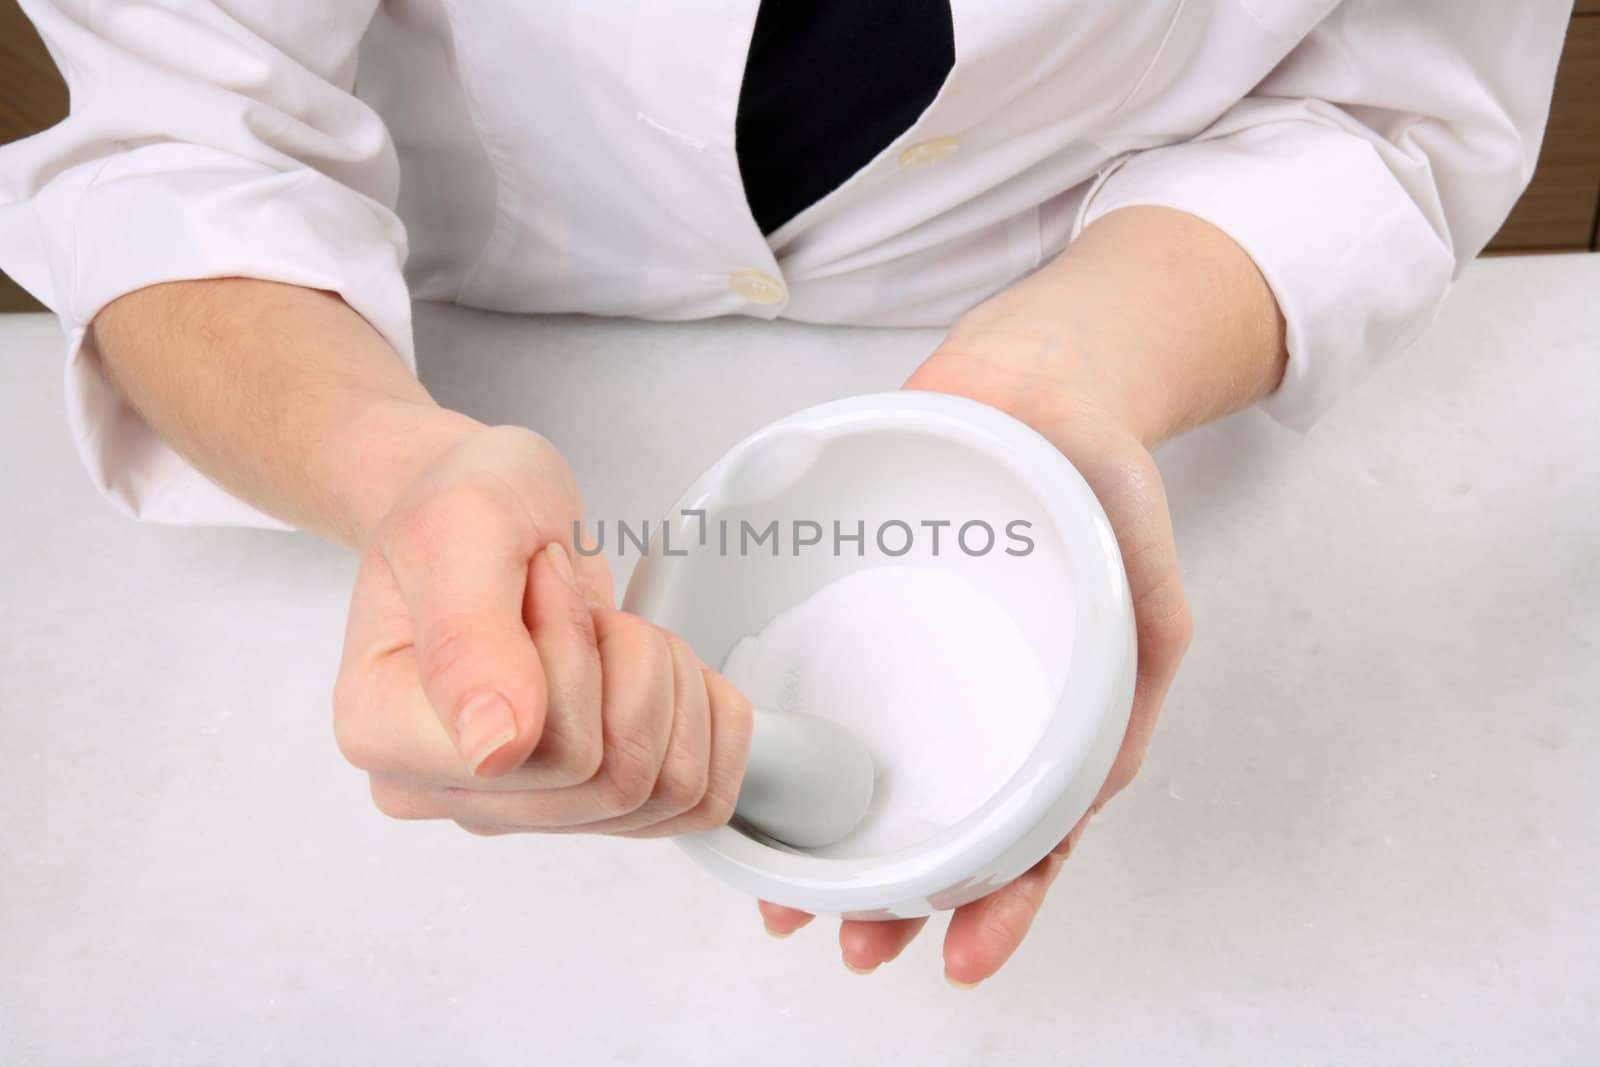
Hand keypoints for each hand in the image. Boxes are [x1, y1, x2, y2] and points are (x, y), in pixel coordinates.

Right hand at [333, 422, 752, 836]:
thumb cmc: (463, 506)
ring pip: (665, 792)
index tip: (540, 579)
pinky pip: (701, 802)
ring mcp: (522, 811)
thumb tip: (495, 750)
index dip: (573, 650)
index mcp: (384, 734)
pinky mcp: (591, 810)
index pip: (541, 750)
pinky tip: (659, 670)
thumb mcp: (455, 527)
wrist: (491, 513)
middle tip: (581, 604)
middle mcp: (446, 793)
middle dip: (629, 665)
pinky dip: (707, 722)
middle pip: (612, 780)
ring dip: (667, 686)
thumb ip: (466, 637)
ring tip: (610, 633)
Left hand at [757, 337, 1192, 982]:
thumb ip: (1130, 682)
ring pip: (857, 773)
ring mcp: (901, 663)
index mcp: (1041, 720)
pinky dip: (778, 742)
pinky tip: (744, 777)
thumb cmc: (1099, 478)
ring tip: (785, 905)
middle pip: (927, 826)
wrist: (1034, 372)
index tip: (958, 959)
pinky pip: (807, 682)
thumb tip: (1087, 792)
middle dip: (891, 902)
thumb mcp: (1148, 590)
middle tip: (852, 947)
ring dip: (825, 850)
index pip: (1023, 838)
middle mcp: (962, 705)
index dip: (995, 905)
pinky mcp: (846, 611)